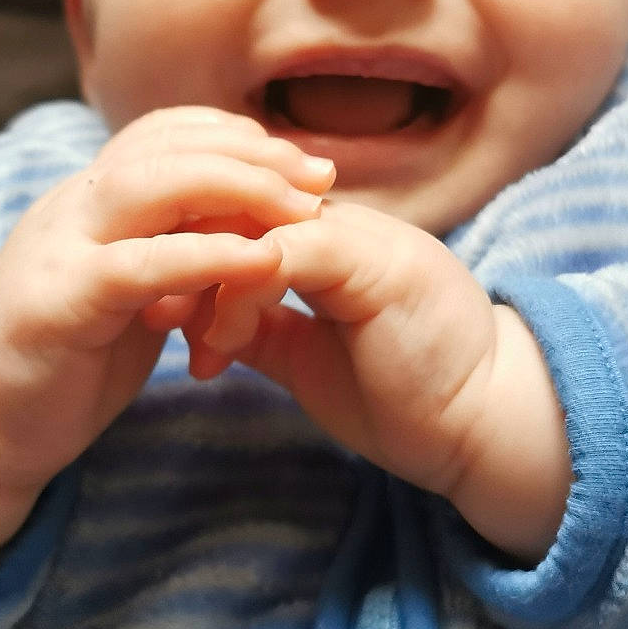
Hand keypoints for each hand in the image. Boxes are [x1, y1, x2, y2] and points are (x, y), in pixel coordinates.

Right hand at [0, 109, 334, 512]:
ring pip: (149, 185)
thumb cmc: (66, 363)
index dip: (235, 135)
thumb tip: (250, 232)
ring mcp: (58, 250)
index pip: (163, 133)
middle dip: (252, 152)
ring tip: (303, 207)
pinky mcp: (58, 304)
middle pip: (165, 145)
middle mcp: (71, 209)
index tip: (302, 158)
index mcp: (88, 202)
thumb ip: (176, 257)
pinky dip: (206, 254)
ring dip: (237, 187)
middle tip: (322, 175)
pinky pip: (139, 264)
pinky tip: (262, 260)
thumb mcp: (131, 296)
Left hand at [179, 199, 570, 558]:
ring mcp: (361, 236)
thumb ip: (263, 327)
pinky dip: (238, 293)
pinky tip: (218, 342)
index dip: (187, 246)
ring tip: (178, 333)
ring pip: (253, 219)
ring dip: (203, 275)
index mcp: (331, 239)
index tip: (149, 300)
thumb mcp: (310, 357)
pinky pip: (283, 253)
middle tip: (145, 309)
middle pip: (238, 201)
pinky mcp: (371, 263)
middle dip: (180, 251)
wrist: (483, 426)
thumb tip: (204, 321)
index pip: (241, 209)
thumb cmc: (405, 397)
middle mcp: (344, 223)